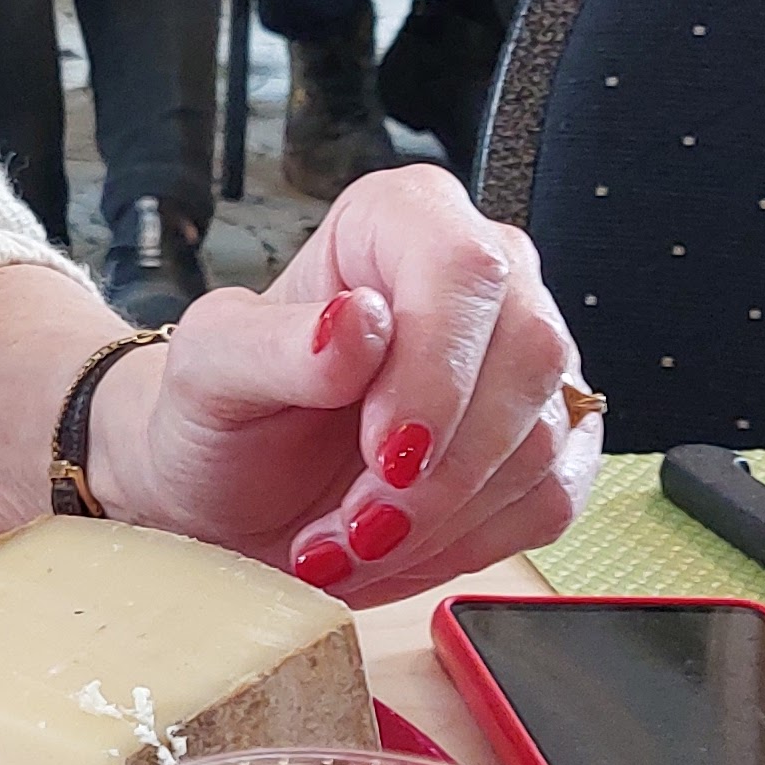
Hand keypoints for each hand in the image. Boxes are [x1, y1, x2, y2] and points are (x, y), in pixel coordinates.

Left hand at [94, 166, 594, 598]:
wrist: (236, 495)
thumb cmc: (223, 415)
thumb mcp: (211, 373)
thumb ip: (274, 343)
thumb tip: (358, 322)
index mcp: (397, 220)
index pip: (463, 269)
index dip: (436, 371)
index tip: (384, 451)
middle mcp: (479, 276)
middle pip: (527, 356)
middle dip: (439, 472)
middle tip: (356, 524)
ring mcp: (523, 358)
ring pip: (542, 439)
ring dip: (443, 518)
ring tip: (352, 539)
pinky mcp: (546, 440)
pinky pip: (553, 496)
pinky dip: (472, 541)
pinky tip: (402, 545)